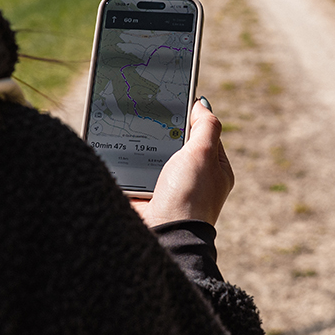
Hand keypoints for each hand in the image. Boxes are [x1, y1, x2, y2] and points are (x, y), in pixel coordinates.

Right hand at [132, 97, 234, 227]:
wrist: (164, 233)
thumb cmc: (190, 195)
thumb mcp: (204, 153)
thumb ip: (206, 125)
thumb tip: (201, 104)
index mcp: (214, 169)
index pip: (204, 133)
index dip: (190, 117)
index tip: (172, 101)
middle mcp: (193, 179)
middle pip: (175, 142)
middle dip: (162, 132)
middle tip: (147, 115)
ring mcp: (169, 188)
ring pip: (153, 155)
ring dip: (142, 148)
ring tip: (131, 133)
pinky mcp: (147, 195)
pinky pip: (135, 172)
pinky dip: (128, 164)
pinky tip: (120, 151)